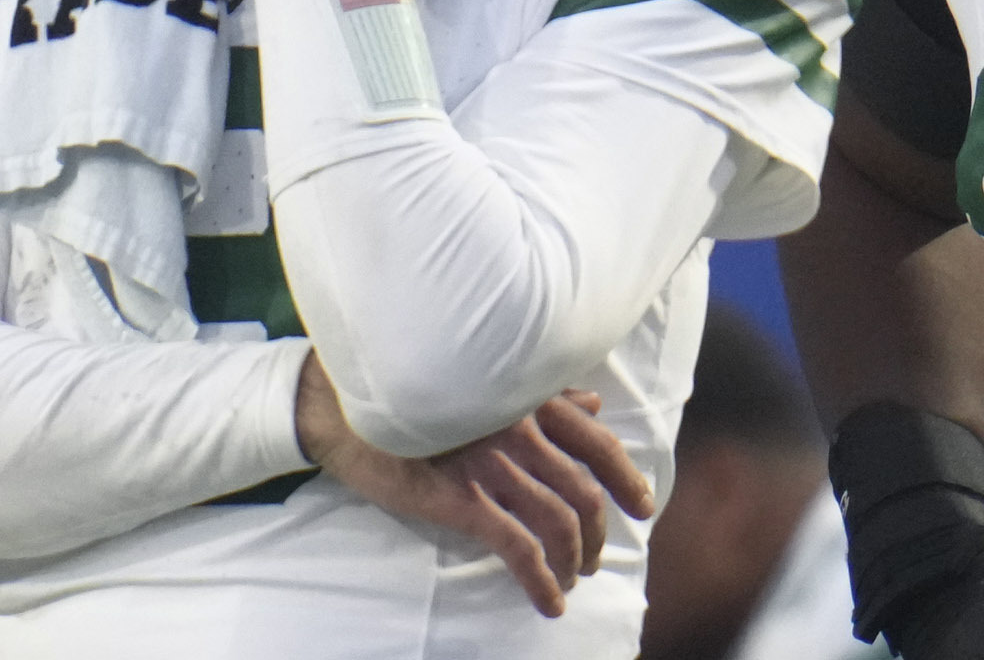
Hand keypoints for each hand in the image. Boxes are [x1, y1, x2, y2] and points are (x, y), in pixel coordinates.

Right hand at [292, 352, 654, 616]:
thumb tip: (591, 403)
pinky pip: (517, 547)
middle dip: (598, 533)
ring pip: (558, 521)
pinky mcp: (459, 499)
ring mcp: (490, 464)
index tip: (643, 505)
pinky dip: (541, 580)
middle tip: (594, 558)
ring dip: (573, 559)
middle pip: (584, 490)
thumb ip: (541, 393)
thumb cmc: (411, 388)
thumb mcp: (481, 382)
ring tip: (569, 580)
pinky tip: (548, 601)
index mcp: (525, 397)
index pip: (597, 441)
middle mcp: (516, 428)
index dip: (627, 477)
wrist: (340, 404)